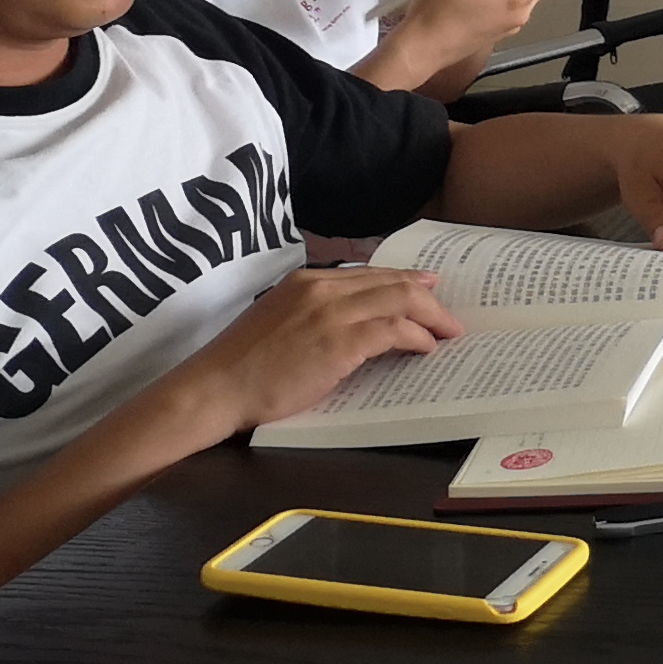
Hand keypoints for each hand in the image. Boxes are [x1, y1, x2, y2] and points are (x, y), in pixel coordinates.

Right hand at [166, 266, 459, 440]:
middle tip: (448, 315)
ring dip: (430, 317)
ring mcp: (331, 313)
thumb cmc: (241, 368)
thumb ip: (315, 314)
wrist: (214, 390)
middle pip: (392, 282)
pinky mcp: (339, 342)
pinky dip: (416, 337)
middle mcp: (321, 289)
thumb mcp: (279, 323)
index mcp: (305, 281)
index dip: (403, 279)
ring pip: (399, 300)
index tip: (427, 287)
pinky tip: (425, 348)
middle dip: (427, 298)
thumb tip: (355, 324)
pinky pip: (393, 330)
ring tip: (446, 333)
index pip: (368, 273)